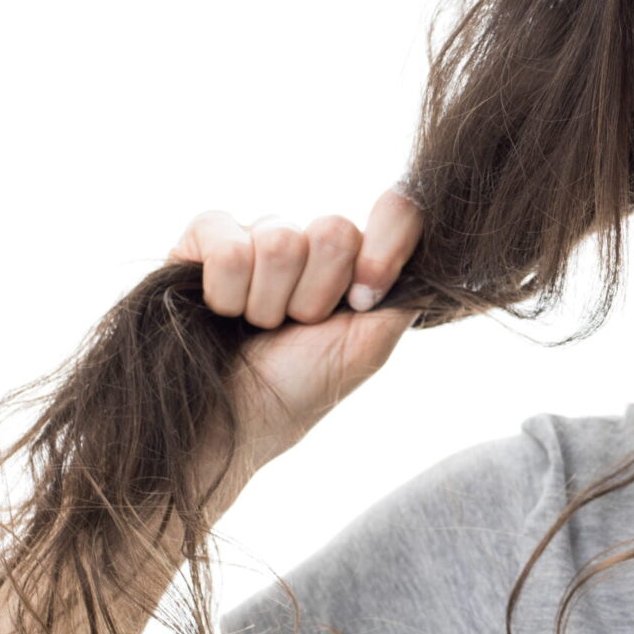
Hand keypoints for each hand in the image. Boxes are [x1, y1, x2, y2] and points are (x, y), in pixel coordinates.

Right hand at [165, 181, 423, 473]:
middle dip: (316, 296)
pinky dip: (227, 292)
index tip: (361, 303)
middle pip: (334, 231)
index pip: (395, 211)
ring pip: (280, 240)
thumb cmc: (301, 386)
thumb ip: (403, 292)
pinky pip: (227, 244)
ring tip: (260, 325)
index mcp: (357, 258)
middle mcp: (310, 238)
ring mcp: (258, 233)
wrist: (232, 423)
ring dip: (269, 302)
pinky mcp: (205, 236)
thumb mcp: (369, 343)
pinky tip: (224, 311)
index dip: (384, 252)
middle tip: (297, 326)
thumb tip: (427, 251)